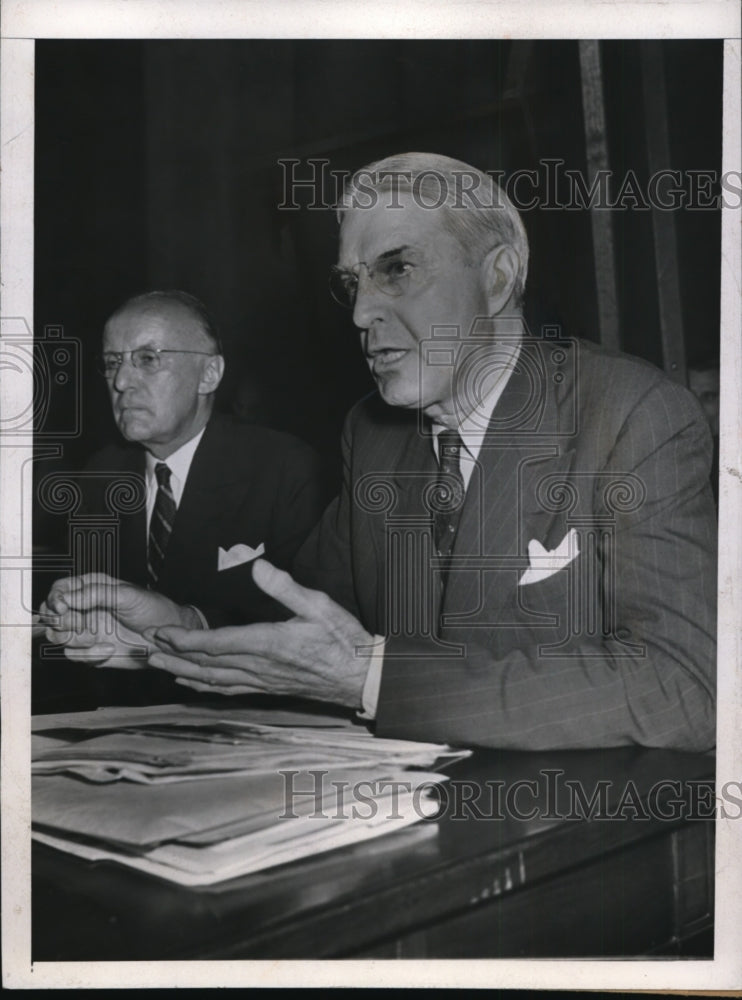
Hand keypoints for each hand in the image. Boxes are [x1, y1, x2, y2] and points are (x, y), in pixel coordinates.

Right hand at [40, 573, 201, 668]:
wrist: (167, 639)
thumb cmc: (153, 610)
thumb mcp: (127, 595)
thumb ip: (95, 594)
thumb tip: (66, 598)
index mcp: (91, 588)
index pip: (59, 589)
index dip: (55, 598)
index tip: (63, 607)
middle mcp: (84, 609)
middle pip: (51, 614)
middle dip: (61, 621)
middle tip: (80, 623)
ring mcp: (86, 630)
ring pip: (58, 636)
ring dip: (75, 638)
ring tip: (95, 636)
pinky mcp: (91, 651)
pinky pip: (74, 655)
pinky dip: (89, 655)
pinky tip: (108, 649)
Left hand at [146, 559, 376, 708]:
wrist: (361, 677)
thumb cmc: (343, 640)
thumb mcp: (319, 605)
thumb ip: (285, 587)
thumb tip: (258, 566)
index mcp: (268, 643)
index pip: (217, 644)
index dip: (185, 640)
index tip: (161, 633)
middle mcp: (260, 666)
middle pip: (207, 665)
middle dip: (174, 656)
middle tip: (147, 649)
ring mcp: (263, 681)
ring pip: (214, 680)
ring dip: (183, 672)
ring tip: (159, 666)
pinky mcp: (268, 688)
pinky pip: (229, 690)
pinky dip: (205, 687)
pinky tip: (193, 683)